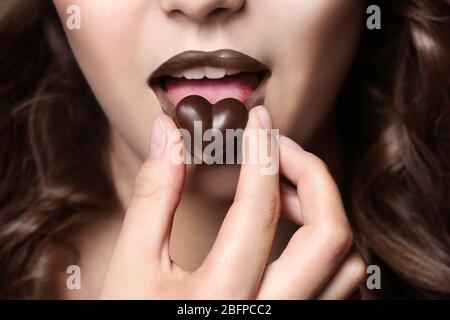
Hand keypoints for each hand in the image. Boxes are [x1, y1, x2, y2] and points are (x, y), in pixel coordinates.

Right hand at [99, 106, 365, 298]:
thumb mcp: (131, 264)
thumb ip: (153, 196)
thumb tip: (169, 134)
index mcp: (222, 299)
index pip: (259, 211)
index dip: (260, 154)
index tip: (257, 122)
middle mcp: (269, 317)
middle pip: (328, 236)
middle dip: (312, 176)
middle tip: (281, 150)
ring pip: (345, 265)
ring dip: (324, 212)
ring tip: (286, 189)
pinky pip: (340, 288)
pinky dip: (328, 248)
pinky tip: (295, 233)